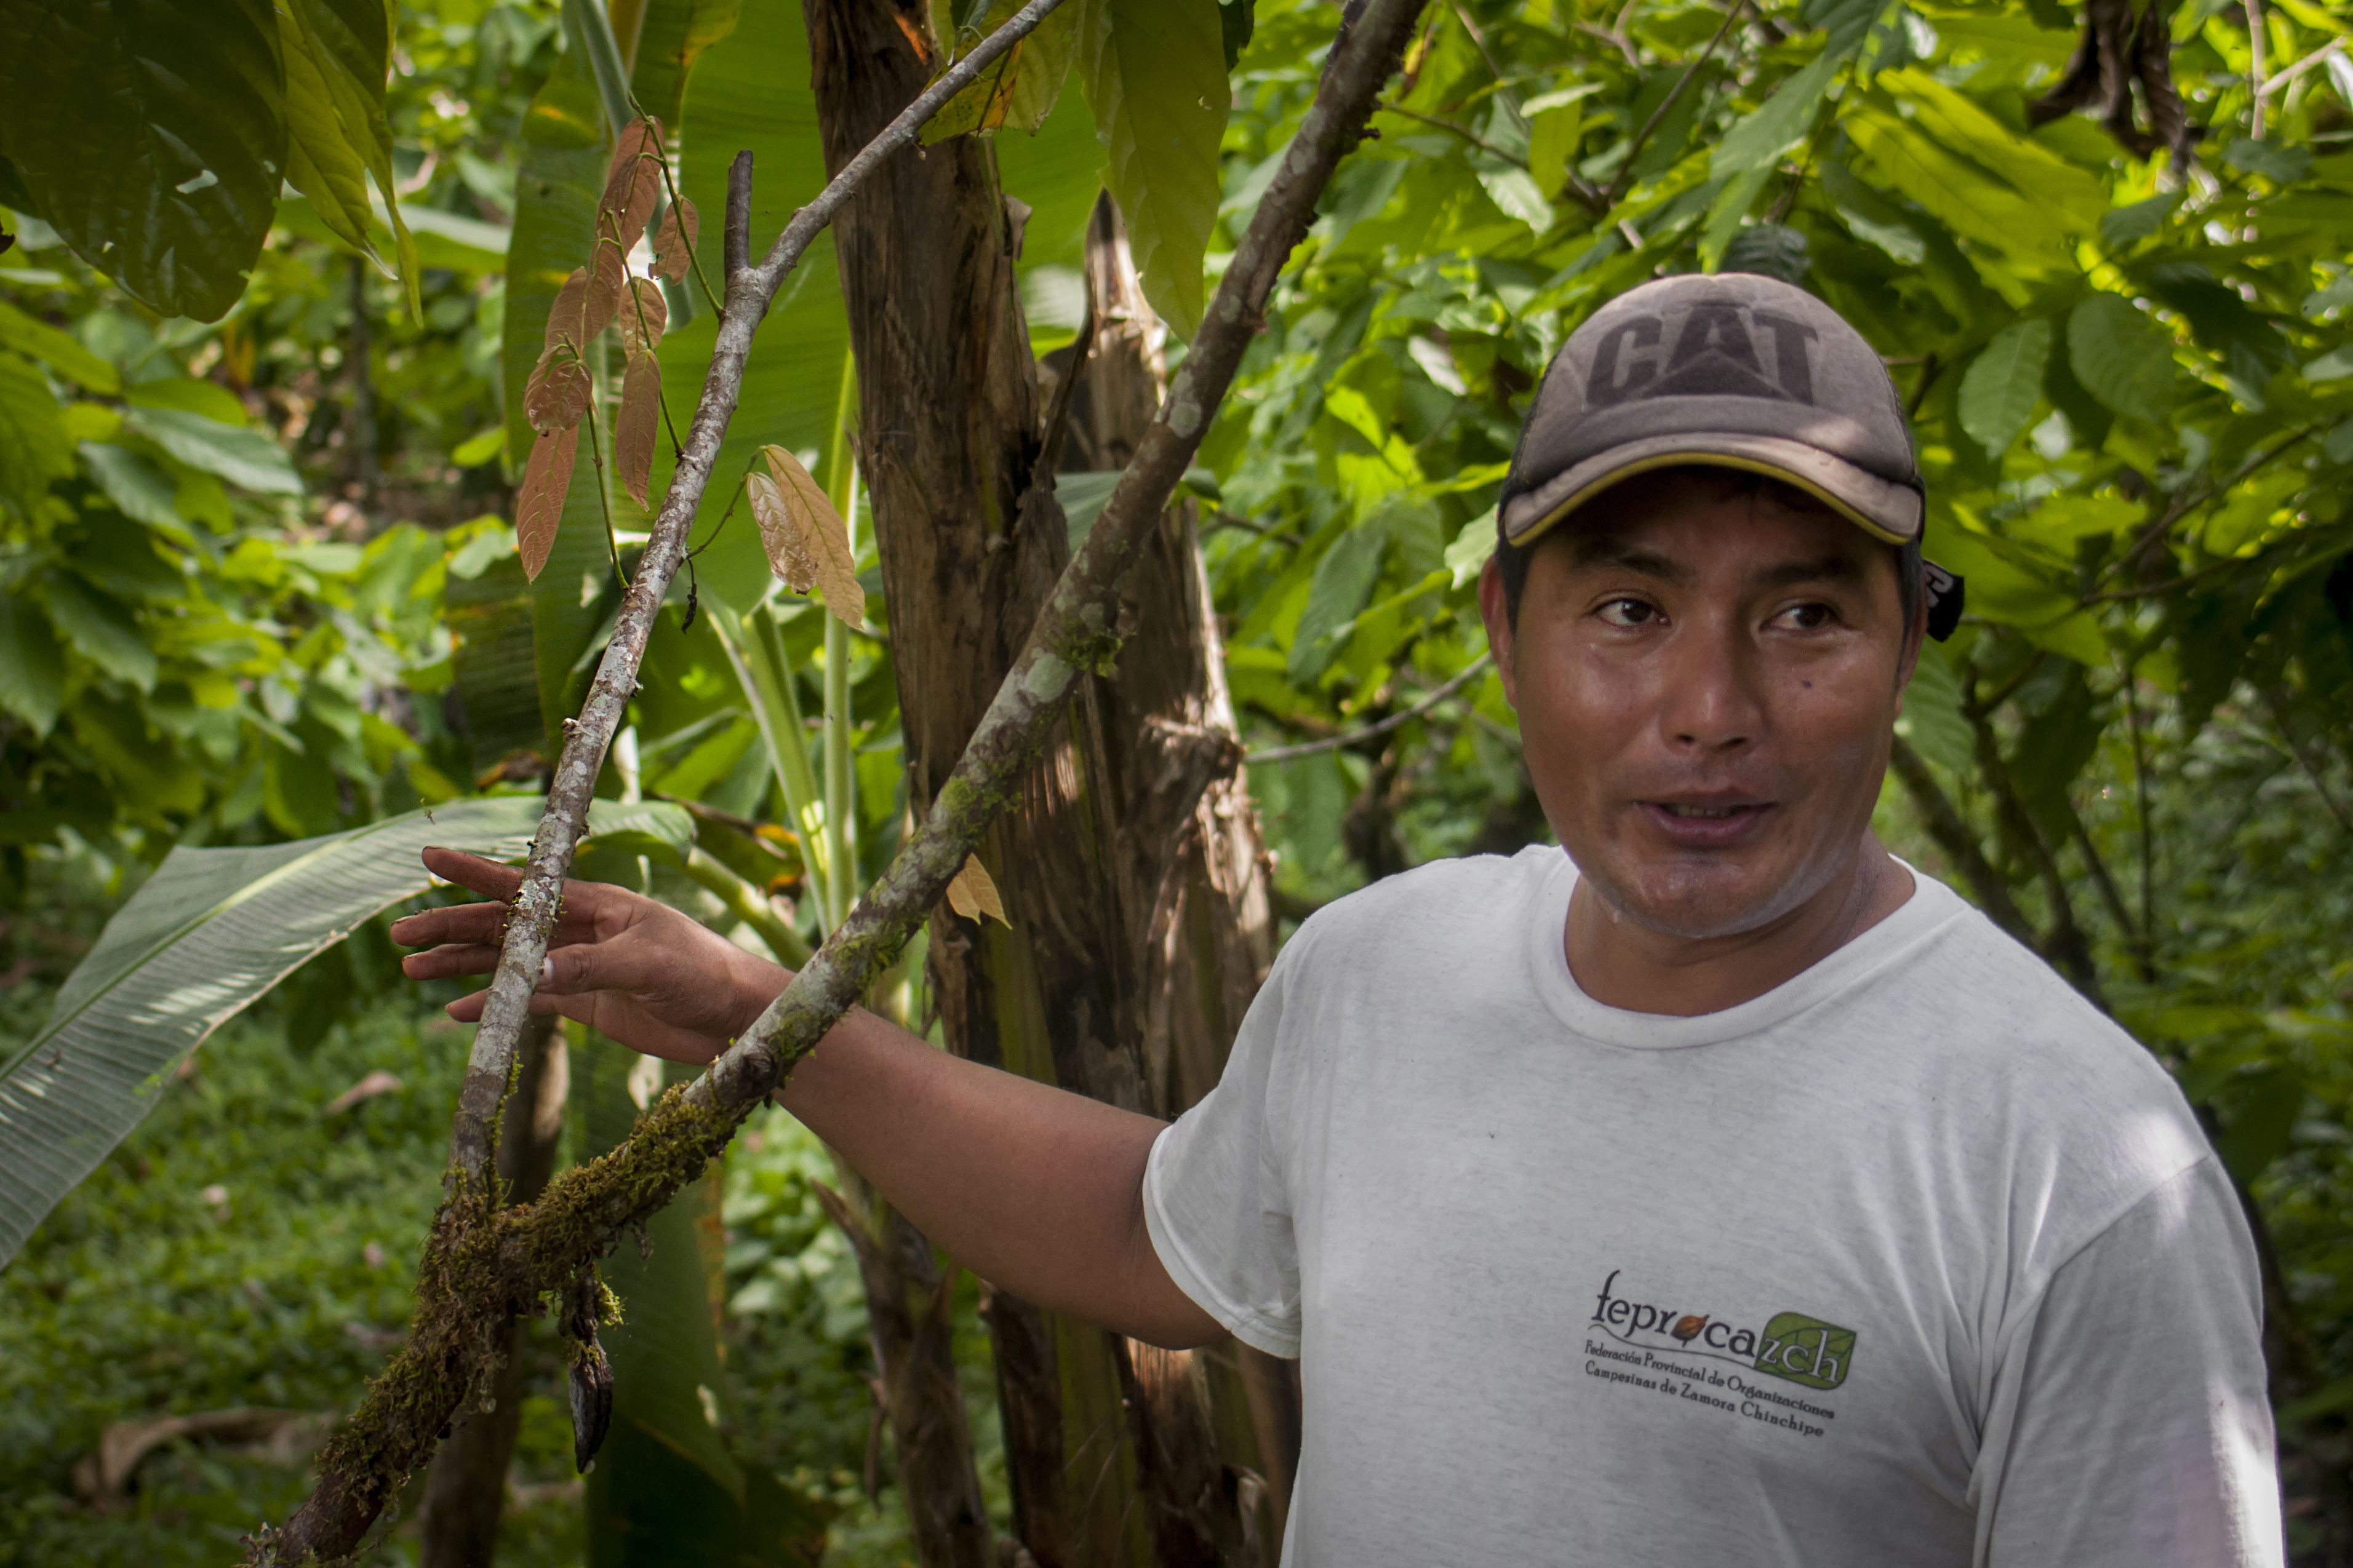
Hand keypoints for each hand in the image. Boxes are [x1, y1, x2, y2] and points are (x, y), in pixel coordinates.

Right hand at [393, 846, 788, 1063]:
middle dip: (451, 927)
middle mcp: (582, 930)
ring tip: (412, 973)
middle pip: (503, 925)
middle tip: (399, 937)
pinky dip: (492, 1004)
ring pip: (508, 963)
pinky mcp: (588, 1003)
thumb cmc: (703, 970)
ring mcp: (581, 967)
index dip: (474, 871)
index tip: (429, 857)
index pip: (524, 884)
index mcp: (597, 904)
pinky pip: (529, 1001)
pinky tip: (456, 1012)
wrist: (736, 1015)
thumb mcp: (646, 963)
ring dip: (462, 966)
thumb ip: (587, 967)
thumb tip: (529, 972)